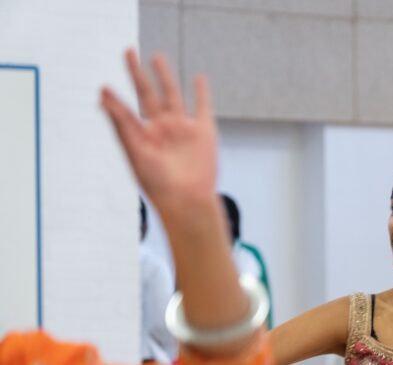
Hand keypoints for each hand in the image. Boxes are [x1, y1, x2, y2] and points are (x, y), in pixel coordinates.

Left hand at [100, 49, 216, 214]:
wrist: (187, 200)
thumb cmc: (158, 183)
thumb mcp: (134, 150)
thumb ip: (121, 121)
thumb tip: (103, 96)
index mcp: (142, 135)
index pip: (125, 110)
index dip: (114, 98)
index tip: (104, 86)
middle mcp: (161, 129)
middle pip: (147, 94)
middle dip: (137, 74)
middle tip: (129, 52)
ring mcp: (182, 129)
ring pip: (172, 95)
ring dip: (164, 76)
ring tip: (156, 58)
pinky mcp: (204, 132)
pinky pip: (203, 108)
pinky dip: (202, 93)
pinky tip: (199, 79)